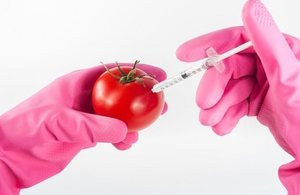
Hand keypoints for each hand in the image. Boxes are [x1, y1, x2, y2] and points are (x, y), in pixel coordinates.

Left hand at [0, 62, 166, 194]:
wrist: (9, 155)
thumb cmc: (23, 128)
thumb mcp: (58, 121)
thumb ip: (90, 126)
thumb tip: (122, 129)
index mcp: (76, 84)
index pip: (111, 72)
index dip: (135, 70)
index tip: (154, 75)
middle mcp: (83, 99)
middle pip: (119, 94)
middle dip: (139, 97)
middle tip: (157, 103)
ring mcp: (85, 118)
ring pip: (116, 116)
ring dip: (131, 122)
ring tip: (140, 130)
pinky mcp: (84, 135)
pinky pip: (109, 134)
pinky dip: (120, 138)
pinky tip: (124, 143)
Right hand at [176, 0, 299, 193]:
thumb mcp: (287, 73)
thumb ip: (267, 40)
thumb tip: (251, 8)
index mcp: (277, 49)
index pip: (236, 38)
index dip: (209, 45)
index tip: (186, 54)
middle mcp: (267, 64)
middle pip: (228, 69)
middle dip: (214, 89)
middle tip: (204, 105)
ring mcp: (260, 83)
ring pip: (228, 89)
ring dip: (217, 106)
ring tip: (212, 121)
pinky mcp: (256, 100)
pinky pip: (233, 103)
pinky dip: (225, 115)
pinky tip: (223, 125)